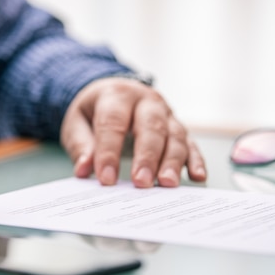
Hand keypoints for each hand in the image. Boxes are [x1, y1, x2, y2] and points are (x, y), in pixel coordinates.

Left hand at [60, 78, 205, 187]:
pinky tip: (197, 177)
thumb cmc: (95, 110)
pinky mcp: (178, 128)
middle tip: (142, 182)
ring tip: (167, 184)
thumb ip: (81, 145)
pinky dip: (196, 160)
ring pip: (175, 136)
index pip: (113, 123)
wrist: (114, 91)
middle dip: (147, 157)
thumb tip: (84, 169)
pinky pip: (191, 144)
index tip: (106, 179)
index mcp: (118, 96)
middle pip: (151, 127)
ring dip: (173, 162)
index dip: (109, 152)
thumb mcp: (77, 121)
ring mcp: (166, 114)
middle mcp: (146, 101)